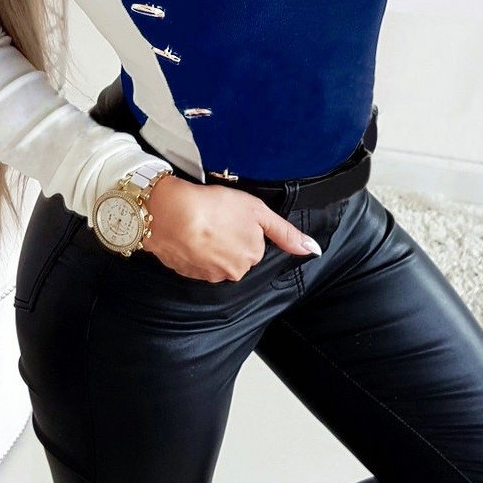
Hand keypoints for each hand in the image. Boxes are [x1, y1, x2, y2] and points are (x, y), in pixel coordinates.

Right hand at [139, 175, 320, 281]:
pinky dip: (191, 249)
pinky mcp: (185, 272)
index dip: (243, 226)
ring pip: (214, 259)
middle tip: (215, 218)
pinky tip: (186, 233)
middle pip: (235, 254)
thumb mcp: (258, 211)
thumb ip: (285, 233)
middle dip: (227, 238)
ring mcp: (207, 275)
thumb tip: (312, 250)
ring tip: (199, 224)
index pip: (253, 244)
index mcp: (252, 257)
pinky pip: (194, 261)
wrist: (170, 214)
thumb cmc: (214, 207)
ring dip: (209, 245)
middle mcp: (232, 272)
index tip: (230, 214)